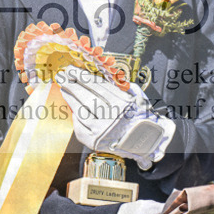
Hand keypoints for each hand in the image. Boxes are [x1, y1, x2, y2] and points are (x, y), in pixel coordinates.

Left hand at [56, 67, 173, 168]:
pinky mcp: (95, 142)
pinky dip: (75, 116)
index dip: (82, 76)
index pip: (97, 86)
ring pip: (81, 110)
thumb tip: (109, 78)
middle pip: (87, 96)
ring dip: (70, 97)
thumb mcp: (139, 98)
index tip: (73, 70)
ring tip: (64, 87)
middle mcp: (111, 117)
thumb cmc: (145, 119)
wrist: (150, 143)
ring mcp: (102, 131)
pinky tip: (72, 107)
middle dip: (73, 84)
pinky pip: (80, 126)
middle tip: (63, 75)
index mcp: (122, 104)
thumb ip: (124, 87)